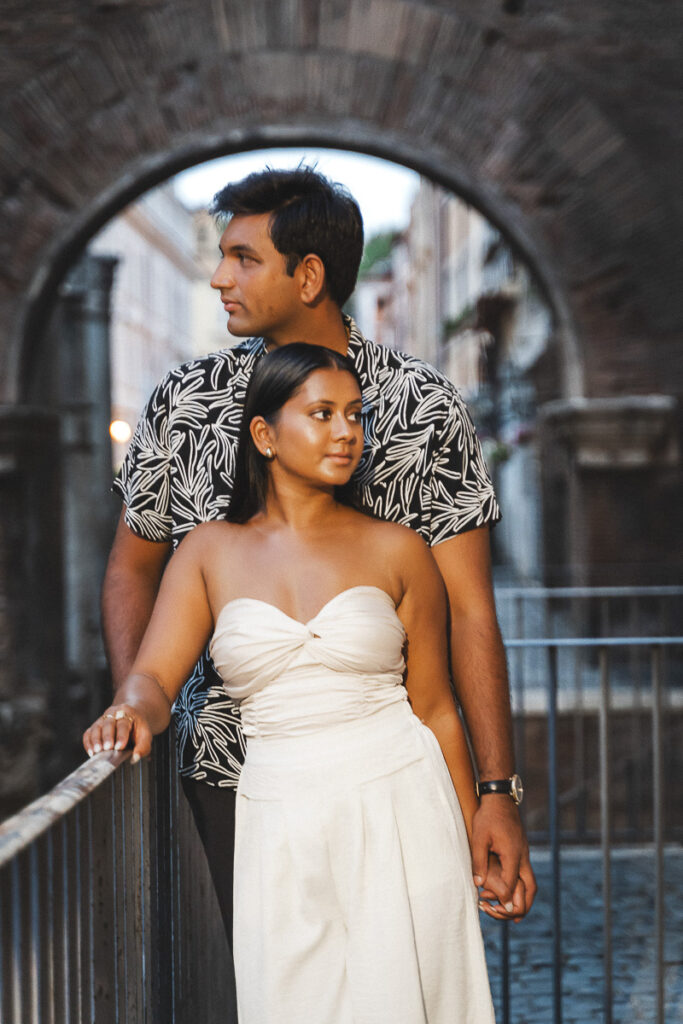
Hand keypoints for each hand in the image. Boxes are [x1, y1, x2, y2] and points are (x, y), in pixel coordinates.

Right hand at [82, 705, 152, 764]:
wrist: (130, 718)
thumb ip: (143, 747)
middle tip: (107, 748)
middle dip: (107, 736)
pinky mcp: (94, 727)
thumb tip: (135, 758)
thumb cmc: (138, 730)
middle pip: (108, 724)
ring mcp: (102, 720)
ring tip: (97, 752)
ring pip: (96, 728)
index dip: (121, 736)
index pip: (123, 724)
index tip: (119, 747)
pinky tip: (91, 752)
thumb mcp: (146, 736)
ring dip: (96, 740)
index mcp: (127, 713)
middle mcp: (113, 714)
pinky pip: (88, 733)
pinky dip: (88, 743)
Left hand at [471, 795, 536, 920]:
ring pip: (531, 883)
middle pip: (530, 889)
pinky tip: (511, 891)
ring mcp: (524, 854)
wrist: (500, 798)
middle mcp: (523, 857)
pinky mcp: (521, 851)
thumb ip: (479, 861)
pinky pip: (526, 874)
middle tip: (512, 918)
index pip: (512, 885)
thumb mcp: (479, 838)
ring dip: (524, 898)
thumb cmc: (488, 816)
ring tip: (514, 912)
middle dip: (522, 906)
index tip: (495, 909)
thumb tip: (478, 884)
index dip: (504, 900)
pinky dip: (522, 887)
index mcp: (513, 855)